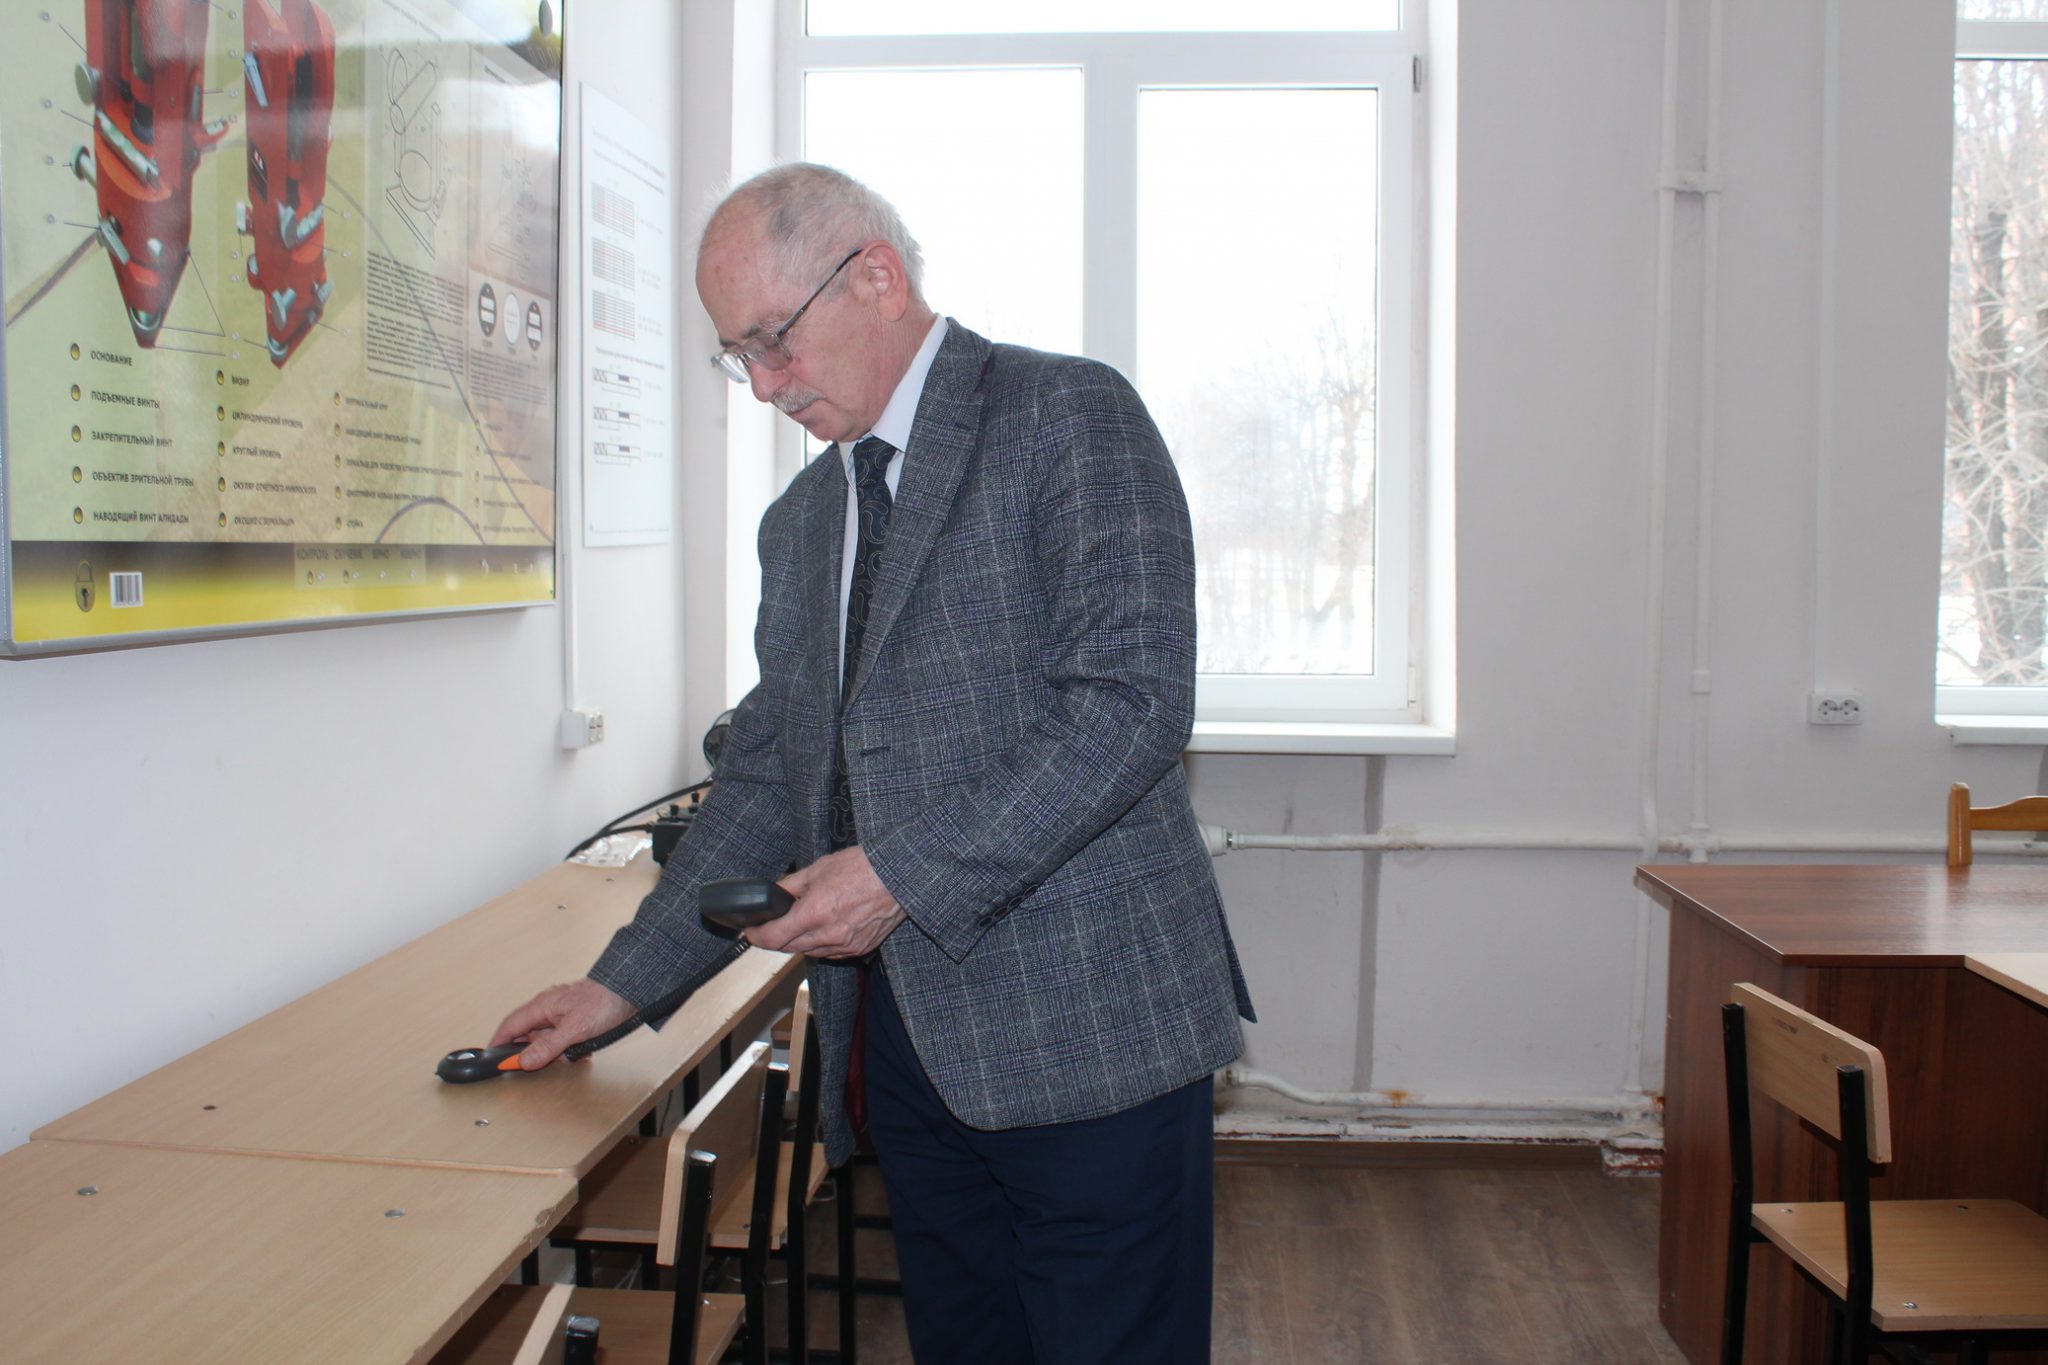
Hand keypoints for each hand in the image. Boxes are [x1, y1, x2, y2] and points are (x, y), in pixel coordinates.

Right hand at [489, 977, 635, 1070]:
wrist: (633, 989)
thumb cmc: (604, 1002)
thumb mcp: (575, 1029)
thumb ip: (548, 1046)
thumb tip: (523, 1061)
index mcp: (542, 1005)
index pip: (510, 1025)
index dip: (499, 1043)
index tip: (492, 1059)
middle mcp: (548, 1008)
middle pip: (528, 1035)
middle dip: (533, 1052)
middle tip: (541, 1064)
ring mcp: (562, 1013)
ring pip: (547, 1038)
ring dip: (556, 1051)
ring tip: (573, 1053)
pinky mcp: (576, 1019)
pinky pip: (564, 1038)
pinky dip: (570, 1048)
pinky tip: (583, 1051)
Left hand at [748, 846, 905, 958]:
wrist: (898, 877)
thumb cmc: (863, 867)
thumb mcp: (818, 869)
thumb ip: (790, 885)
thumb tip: (772, 894)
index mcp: (814, 913)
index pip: (774, 937)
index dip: (756, 936)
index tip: (751, 931)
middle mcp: (828, 934)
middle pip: (788, 948)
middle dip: (776, 938)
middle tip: (773, 924)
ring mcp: (845, 945)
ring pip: (809, 952)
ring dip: (799, 942)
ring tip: (802, 923)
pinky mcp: (859, 949)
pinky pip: (830, 953)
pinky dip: (821, 944)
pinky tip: (824, 928)